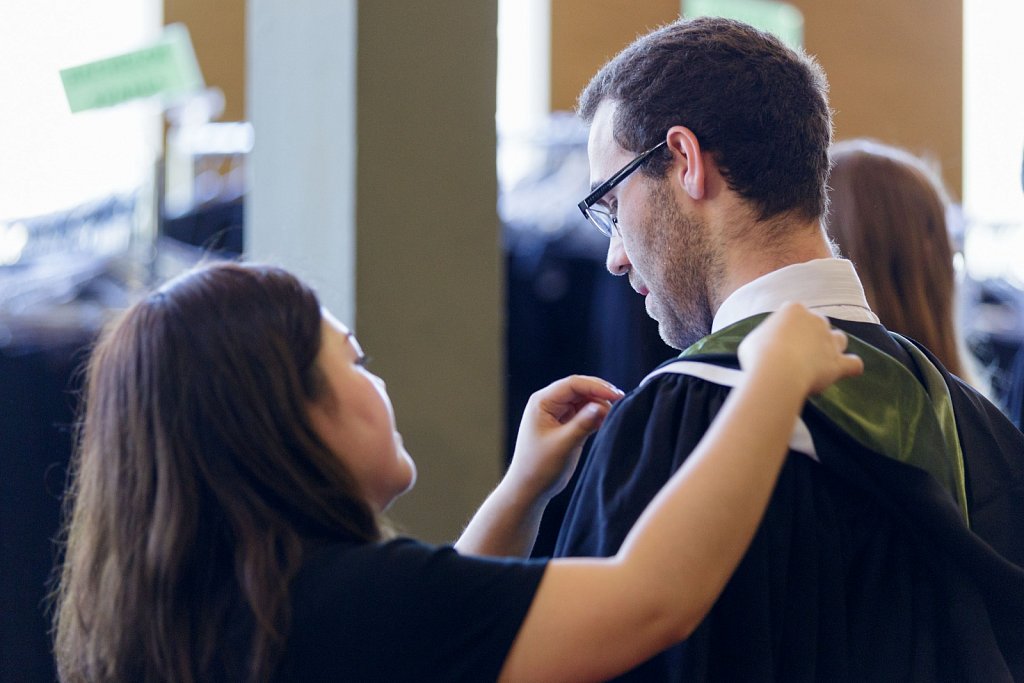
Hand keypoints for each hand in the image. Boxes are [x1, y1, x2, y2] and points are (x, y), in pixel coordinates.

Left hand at [506, 375, 623, 503]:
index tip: (617, 396)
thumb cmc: (540, 467)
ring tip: (613, 417)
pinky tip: (607, 422)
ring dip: (600, 405)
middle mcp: (549, 403)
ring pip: (584, 400)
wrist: (530, 488)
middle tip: (622, 403)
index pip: (573, 384)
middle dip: (600, 394)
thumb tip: (602, 405)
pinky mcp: (565, 424)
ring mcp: (557, 413)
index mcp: (542, 402)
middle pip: (580, 389)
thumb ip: (583, 423)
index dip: (596, 387)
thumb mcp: (563, 444)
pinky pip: (584, 413)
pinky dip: (597, 415)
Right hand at [738, 302, 863, 394]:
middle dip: (811, 335)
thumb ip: (764, 339)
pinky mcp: (838, 362)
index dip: (788, 327)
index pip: (794, 312)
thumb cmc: (758, 355)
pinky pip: (854, 363)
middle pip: (819, 323)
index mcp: (794, 309)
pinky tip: (846, 370)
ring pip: (840, 339)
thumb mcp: (752, 340)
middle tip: (796, 353)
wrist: (777, 371)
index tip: (779, 340)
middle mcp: (816, 320)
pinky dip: (851, 366)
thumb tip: (765, 347)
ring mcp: (829, 340)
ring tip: (821, 360)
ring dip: (833, 347)